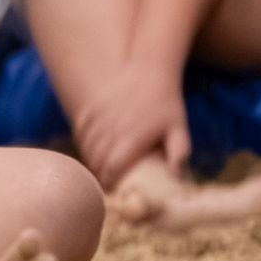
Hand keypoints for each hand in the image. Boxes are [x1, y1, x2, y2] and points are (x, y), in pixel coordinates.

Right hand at [73, 59, 189, 189]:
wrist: (150, 70)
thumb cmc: (167, 104)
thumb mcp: (180, 129)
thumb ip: (178, 153)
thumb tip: (175, 177)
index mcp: (132, 138)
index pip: (113, 167)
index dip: (109, 181)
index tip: (112, 190)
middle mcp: (112, 128)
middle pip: (96, 158)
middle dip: (98, 173)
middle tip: (104, 182)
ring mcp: (100, 116)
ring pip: (85, 145)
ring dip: (89, 158)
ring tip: (96, 166)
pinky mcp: (92, 106)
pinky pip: (80, 128)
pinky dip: (81, 140)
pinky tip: (87, 146)